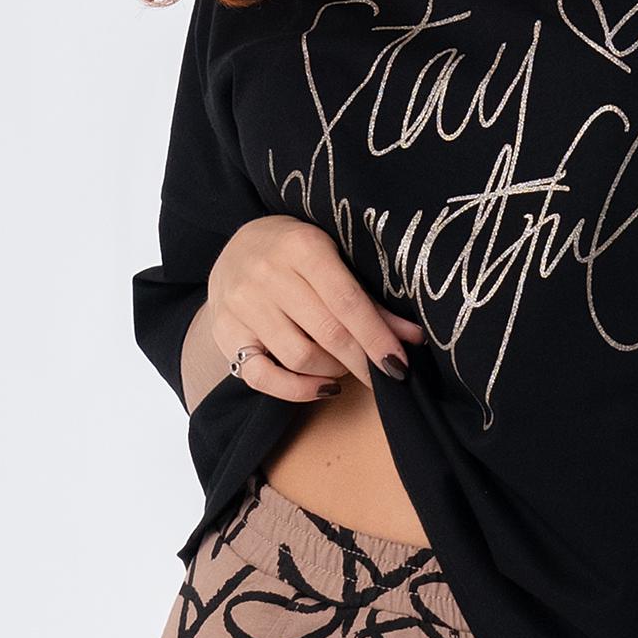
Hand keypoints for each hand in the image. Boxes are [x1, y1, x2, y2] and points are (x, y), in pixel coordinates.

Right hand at [208, 215, 424, 401]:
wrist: (235, 246)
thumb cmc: (296, 253)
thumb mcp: (333, 258)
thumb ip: (369, 299)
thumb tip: (413, 338)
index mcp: (302, 247)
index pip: (347, 302)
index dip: (377, 337)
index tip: (399, 363)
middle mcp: (268, 274)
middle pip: (327, 332)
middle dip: (362, 360)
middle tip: (384, 375)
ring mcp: (243, 304)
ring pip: (299, 357)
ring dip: (334, 370)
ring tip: (347, 366)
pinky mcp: (225, 332)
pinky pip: (261, 376)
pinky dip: (296, 390)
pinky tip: (323, 386)